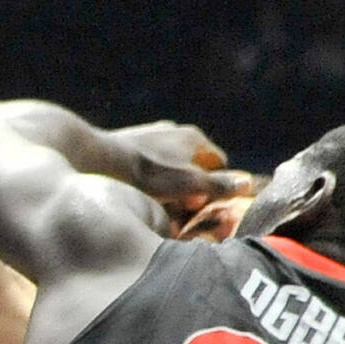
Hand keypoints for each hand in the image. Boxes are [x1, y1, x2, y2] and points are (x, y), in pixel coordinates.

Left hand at [104, 121, 252, 234]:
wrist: (97, 159)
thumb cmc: (146, 174)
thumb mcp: (188, 184)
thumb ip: (217, 185)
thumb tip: (247, 185)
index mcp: (194, 138)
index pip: (219, 163)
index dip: (216, 186)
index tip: (205, 206)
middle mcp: (174, 132)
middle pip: (194, 165)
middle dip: (192, 188)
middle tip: (182, 211)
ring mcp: (151, 136)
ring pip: (171, 166)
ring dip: (170, 187)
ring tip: (160, 206)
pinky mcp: (129, 145)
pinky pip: (149, 167)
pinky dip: (150, 182)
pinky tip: (139, 196)